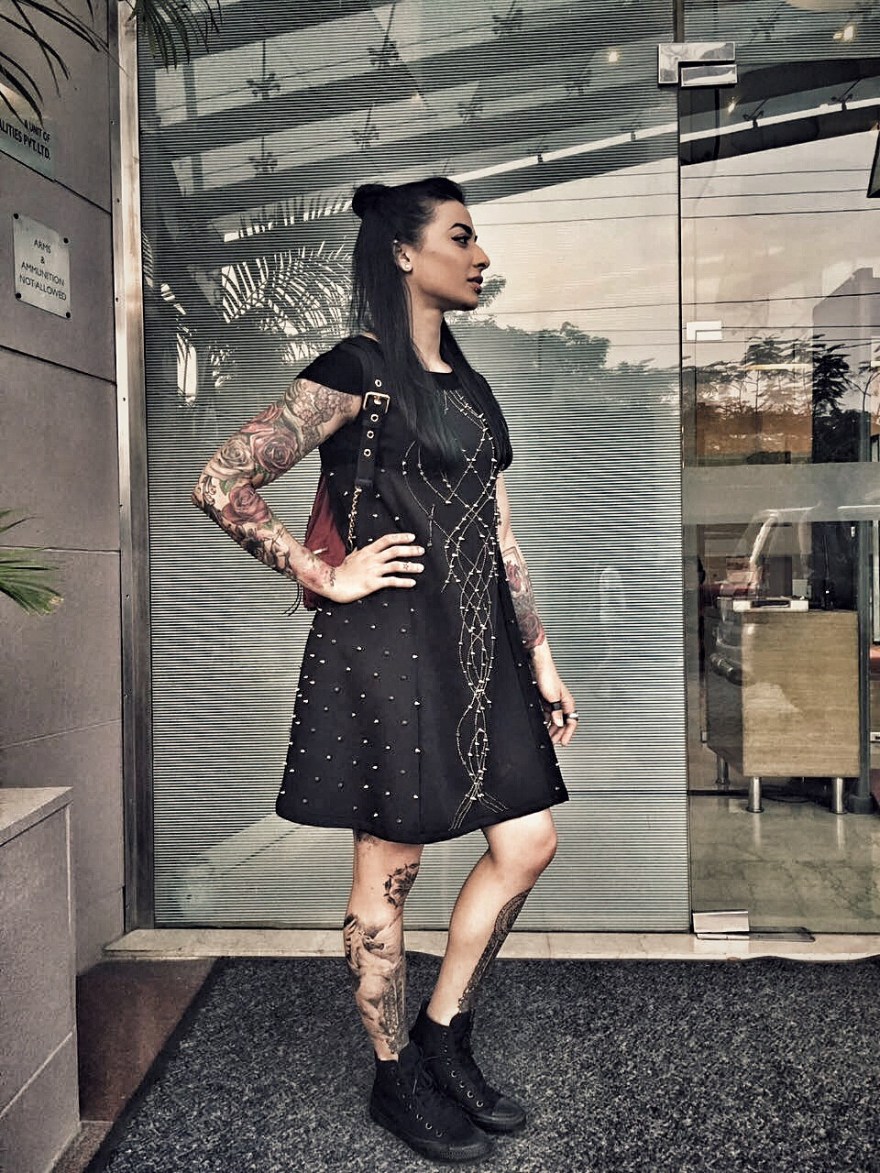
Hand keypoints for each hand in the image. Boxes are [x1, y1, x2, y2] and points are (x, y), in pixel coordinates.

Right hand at [310, 532, 424, 603]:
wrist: (332, 583)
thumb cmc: (340, 572)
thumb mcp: (350, 557)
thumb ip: (359, 553)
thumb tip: (363, 548)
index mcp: (367, 551)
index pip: (386, 540)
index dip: (400, 537)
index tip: (411, 537)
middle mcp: (372, 559)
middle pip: (395, 551)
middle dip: (410, 550)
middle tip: (421, 550)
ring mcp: (373, 571)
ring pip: (396, 565)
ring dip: (410, 566)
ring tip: (420, 567)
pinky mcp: (373, 583)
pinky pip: (391, 581)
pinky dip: (403, 582)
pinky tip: (412, 582)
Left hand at [533, 658, 577, 745]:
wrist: (537, 667)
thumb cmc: (547, 676)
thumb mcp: (553, 697)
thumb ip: (557, 711)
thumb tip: (559, 723)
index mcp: (568, 702)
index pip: (571, 722)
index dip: (568, 733)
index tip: (564, 742)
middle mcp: (562, 703)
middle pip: (563, 723)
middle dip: (559, 734)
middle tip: (554, 742)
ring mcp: (554, 702)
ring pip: (555, 720)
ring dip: (552, 729)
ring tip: (549, 737)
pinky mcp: (546, 701)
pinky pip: (548, 715)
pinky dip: (546, 722)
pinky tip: (543, 726)